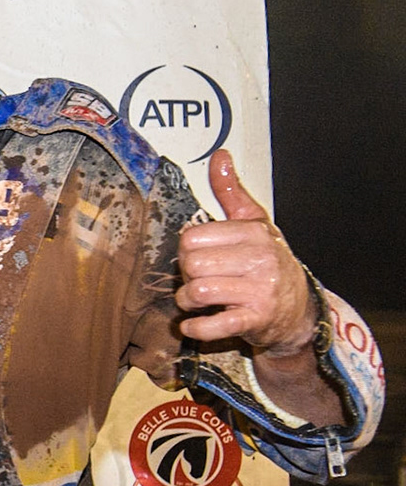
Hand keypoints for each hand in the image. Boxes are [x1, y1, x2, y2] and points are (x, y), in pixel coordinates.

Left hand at [175, 150, 316, 356]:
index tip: (201, 257)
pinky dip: (196, 328)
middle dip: (187, 276)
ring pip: (197, 292)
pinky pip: (212, 325)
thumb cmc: (266, 263)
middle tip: (201, 279)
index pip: (191, 238)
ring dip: (188, 302)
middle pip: (191, 265)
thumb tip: (221, 156)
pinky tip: (195, 324)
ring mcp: (259, 291)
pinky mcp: (256, 319)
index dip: (187, 251)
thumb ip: (231, 193)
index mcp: (253, 233)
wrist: (298, 308)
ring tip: (199, 301)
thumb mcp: (254, 224)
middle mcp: (259, 259)